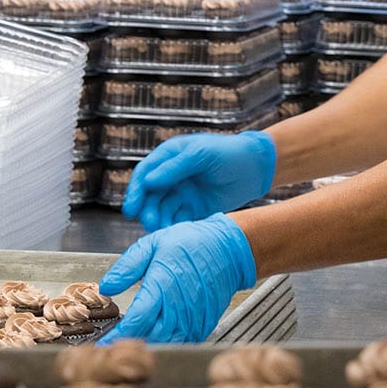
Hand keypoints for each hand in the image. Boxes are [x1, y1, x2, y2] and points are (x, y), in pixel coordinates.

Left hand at [98, 214, 256, 343]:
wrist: (228, 248)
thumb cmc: (191, 243)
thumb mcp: (153, 244)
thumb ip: (127, 267)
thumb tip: (106, 286)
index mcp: (162, 285)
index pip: (137, 320)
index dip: (119, 334)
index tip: (107, 341)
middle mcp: (178, 306)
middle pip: (152, 337)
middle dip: (133, 342)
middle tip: (119, 342)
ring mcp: (193, 317)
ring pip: (168, 342)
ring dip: (152, 343)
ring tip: (138, 339)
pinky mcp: (204, 322)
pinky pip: (184, 339)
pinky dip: (170, 341)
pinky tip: (161, 333)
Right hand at [123, 131, 275, 231]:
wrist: (255, 168)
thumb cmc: (228, 153)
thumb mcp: (200, 154)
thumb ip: (175, 168)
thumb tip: (149, 181)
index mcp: (169, 157)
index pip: (145, 174)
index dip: (135, 192)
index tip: (131, 209)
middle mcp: (171, 176)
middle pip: (150, 196)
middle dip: (147, 209)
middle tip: (149, 222)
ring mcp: (181, 193)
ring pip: (162, 210)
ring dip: (158, 220)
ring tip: (161, 230)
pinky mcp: (192, 209)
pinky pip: (176, 220)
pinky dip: (172, 227)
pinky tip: (173, 234)